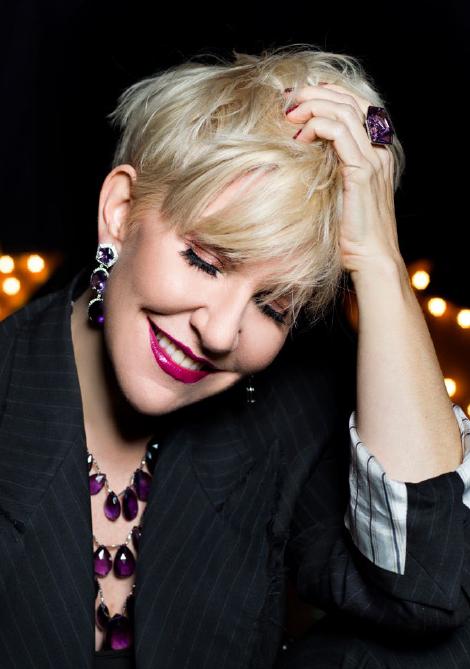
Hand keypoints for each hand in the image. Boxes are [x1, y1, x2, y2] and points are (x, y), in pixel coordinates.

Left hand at [284, 84, 402, 273]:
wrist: (370, 258)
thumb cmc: (350, 232)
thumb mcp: (337, 192)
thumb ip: (328, 168)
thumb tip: (299, 152)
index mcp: (375, 151)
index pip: (355, 105)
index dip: (326, 94)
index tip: (296, 99)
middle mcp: (379, 150)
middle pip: (349, 101)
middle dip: (315, 94)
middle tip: (287, 101)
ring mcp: (374, 159)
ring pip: (344, 112)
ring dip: (312, 107)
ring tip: (289, 115)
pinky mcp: (363, 172)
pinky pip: (340, 134)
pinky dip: (317, 127)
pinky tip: (300, 138)